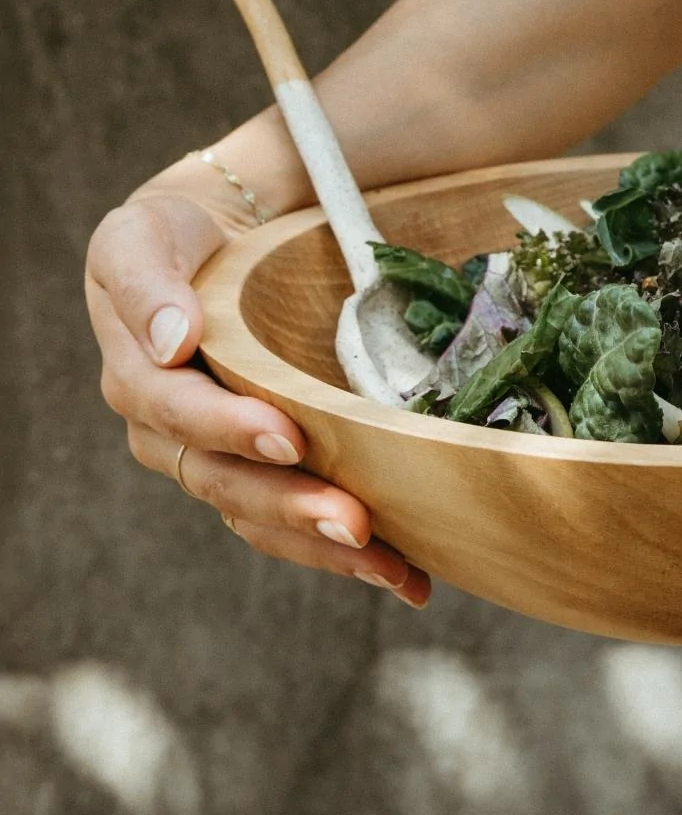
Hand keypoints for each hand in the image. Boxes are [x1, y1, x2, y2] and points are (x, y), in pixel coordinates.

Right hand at [86, 170, 430, 606]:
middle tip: (356, 523)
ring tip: (391, 568)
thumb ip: (145, 283)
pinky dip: (347, 556)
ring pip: (263, 518)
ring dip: (325, 547)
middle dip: (292, 507)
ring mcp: (220, 461)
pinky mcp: (267, 475)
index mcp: (141, 378)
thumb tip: (172, 339)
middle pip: (226, 483)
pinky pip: (296, 524)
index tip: (289, 437)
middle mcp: (172, 434)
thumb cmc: (177, 241)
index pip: (179, 414)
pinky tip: (407, 576)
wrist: (214, 248)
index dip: (230, 429)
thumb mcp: (142, 238)